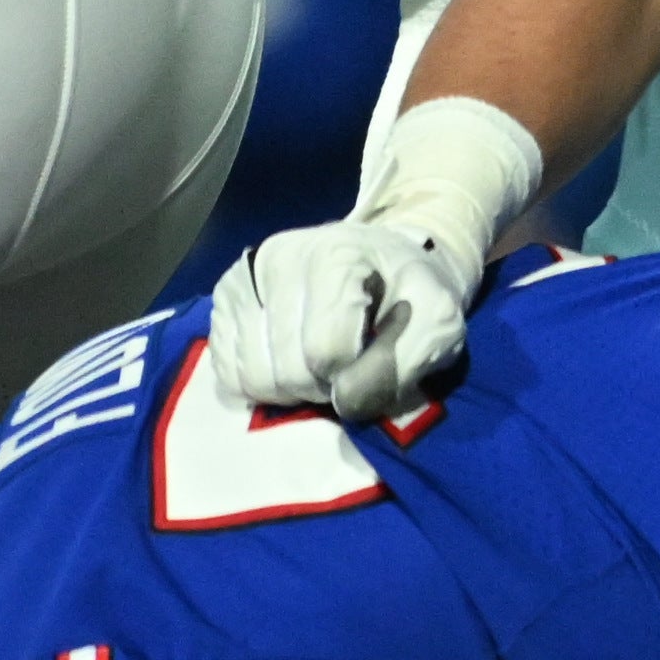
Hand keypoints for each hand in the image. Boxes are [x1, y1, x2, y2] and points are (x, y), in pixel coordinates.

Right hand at [204, 97, 541, 415]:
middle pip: (287, 371)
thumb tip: (350, 403)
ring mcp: (241, 280)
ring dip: (292, 390)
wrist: (384, 261)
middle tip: (347, 368)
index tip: (376, 358)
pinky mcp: (220, 304)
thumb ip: (410, 360)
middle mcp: (277, 259)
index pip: (328, 353)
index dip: (357, 375)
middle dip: (324, 386)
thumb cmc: (411, 293)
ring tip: (319, 366)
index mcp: (336, 255)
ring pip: (252, 378)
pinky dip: (260, 384)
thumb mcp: (439, 321)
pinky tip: (287, 364)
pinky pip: (225, 372)